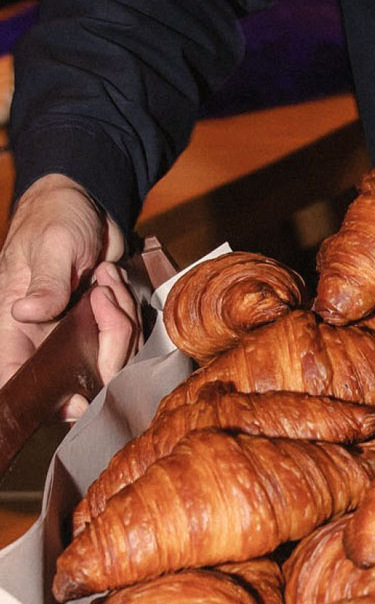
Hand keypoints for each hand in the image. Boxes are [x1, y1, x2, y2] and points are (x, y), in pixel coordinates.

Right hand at [0, 175, 139, 419]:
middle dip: (110, 342)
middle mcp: (44, 340)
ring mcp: (77, 336)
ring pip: (114, 360)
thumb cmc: (54, 218)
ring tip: (105, 278)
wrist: (83, 202)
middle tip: (102, 294)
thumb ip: (45, 283)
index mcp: (15, 329)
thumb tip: (24, 313)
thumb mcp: (51, 246)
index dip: (50, 401)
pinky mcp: (103, 327)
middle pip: (85, 378)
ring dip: (122, 319)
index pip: (21, 381)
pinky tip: (114, 281)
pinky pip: (130, 340)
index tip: (79, 396)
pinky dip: (131, 312)